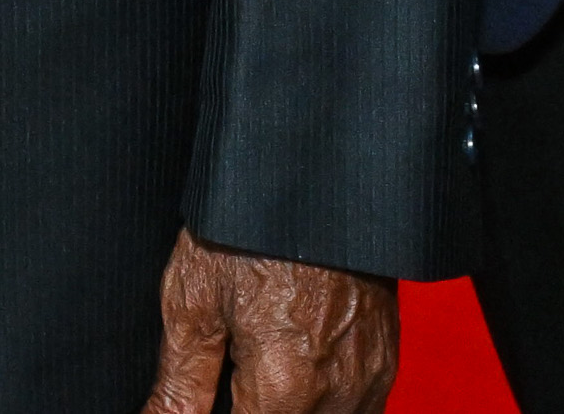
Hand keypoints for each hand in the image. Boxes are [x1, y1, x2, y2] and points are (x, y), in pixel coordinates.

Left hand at [141, 233, 390, 413]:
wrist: (315, 172)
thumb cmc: (247, 223)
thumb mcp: (194, 301)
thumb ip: (179, 384)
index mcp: (286, 389)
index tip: (200, 400)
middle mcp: (338, 395)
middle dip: (251, 406)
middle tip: (227, 374)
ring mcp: (369, 379)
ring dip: (285, 406)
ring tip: (254, 368)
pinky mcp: (384, 359)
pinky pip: (355, 408)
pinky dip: (319, 402)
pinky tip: (288, 369)